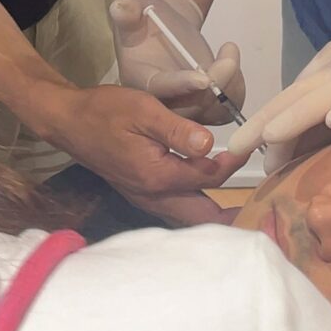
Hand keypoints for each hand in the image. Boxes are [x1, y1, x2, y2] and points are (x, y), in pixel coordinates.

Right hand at [38, 81, 244, 224]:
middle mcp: (152, 196)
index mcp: (157, 175)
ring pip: (188, 220)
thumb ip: (177, 130)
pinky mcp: (140, 195)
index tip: (244, 150)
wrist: (69, 122)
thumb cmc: (105, 111)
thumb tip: (210, 145)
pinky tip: (207, 203)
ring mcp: (145, 199)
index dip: (230, 164)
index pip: (207, 177)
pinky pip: (175, 213)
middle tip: (261, 216)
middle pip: (201, 218)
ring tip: (241, 213)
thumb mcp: (143, 110)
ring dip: (214, 219)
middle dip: (230, 219)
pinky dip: (196, 213)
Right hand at [108, 0, 244, 124]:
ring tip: (228, 53)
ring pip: (214, 112)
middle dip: (217, 86)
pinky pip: (225, 110)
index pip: (162, 89)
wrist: (158, 26)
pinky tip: (229, 61)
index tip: (204, 78)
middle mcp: (162, 102)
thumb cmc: (143, 19)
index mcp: (141, 82)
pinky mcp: (202, 106)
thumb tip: (120, 8)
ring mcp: (184, 107)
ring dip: (231, 86)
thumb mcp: (132, 10)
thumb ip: (127, 12)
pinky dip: (236, 89)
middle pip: (192, 108)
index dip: (183, 85)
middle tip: (228, 57)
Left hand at [237, 23, 330, 158]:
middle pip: (295, 95)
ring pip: (322, 93)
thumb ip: (319, 128)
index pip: (287, 98)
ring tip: (270, 136)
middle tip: (237, 148)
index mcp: (324, 67)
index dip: (262, 123)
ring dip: (295, 115)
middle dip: (264, 122)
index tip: (238, 150)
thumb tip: (279, 156)